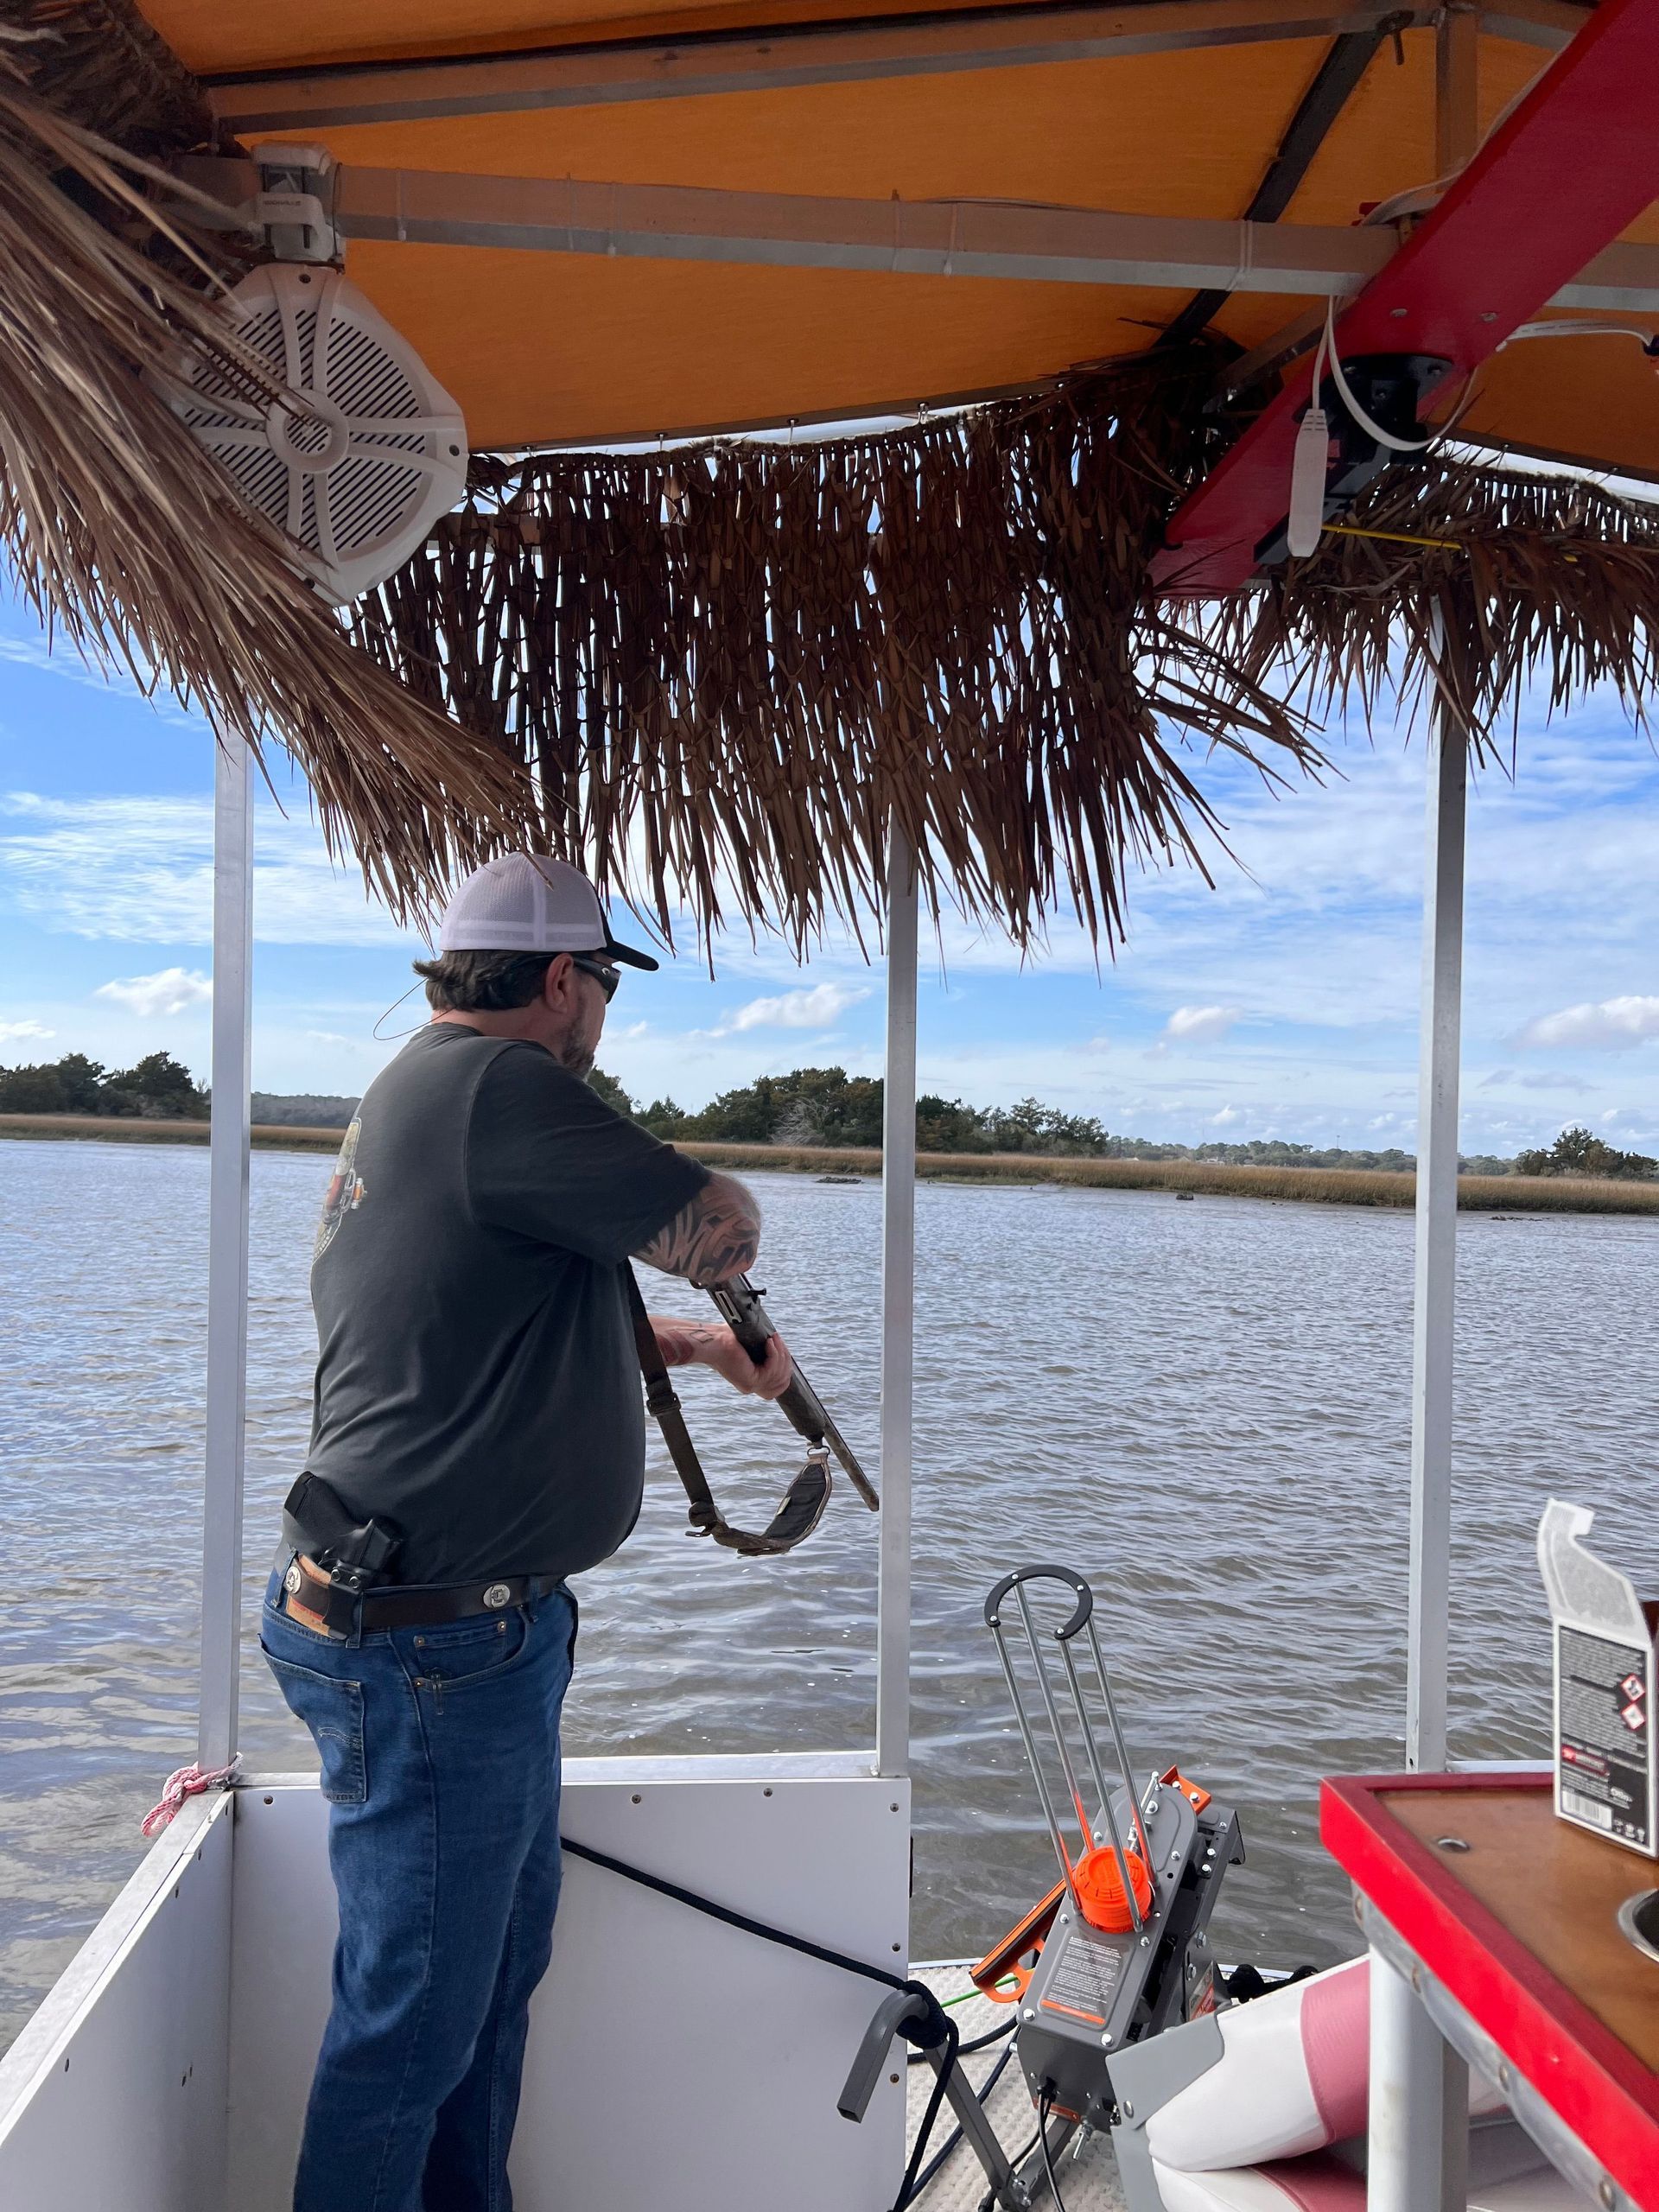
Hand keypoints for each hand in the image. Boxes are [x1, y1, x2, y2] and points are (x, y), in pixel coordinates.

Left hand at [650, 1317, 792, 1399]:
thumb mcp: (750, 1345)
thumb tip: (777, 1343)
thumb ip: (763, 1350)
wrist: (711, 1342)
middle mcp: (752, 1386)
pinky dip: (774, 1354)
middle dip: (785, 1359)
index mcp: (751, 1381)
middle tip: (778, 1341)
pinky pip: (771, 1369)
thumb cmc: (724, 1339)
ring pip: (779, 1374)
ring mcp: (752, 1385)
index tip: (783, 1351)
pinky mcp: (751, 1380)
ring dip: (780, 1354)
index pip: (779, 1386)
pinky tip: (769, 1342)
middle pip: (783, 1380)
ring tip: (774, 1338)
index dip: (786, 1369)